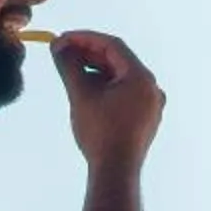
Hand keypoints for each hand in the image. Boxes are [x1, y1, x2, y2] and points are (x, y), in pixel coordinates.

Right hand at [52, 31, 163, 168]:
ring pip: (121, 78)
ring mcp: (151, 105)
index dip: (84, 39)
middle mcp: (151, 88)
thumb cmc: (100, 132)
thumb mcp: (81, 94)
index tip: (62, 39)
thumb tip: (58, 46)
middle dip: (88, 54)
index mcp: (141, 77)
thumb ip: (69, 65)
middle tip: (62, 52)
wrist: (116, 171)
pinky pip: (124, 94)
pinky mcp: (145, 119)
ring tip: (70, 70)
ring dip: (95, 71)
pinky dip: (106, 87)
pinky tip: (86, 91)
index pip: (112, 46)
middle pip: (118, 61)